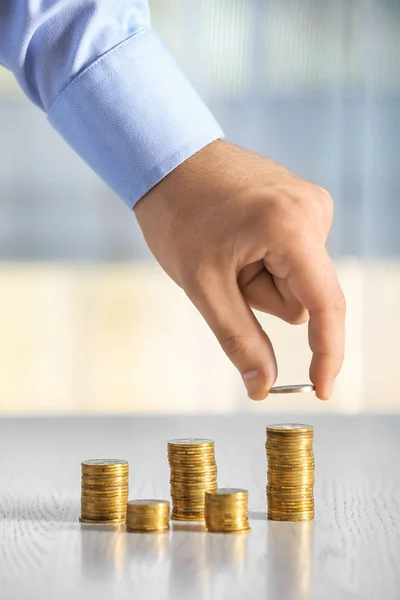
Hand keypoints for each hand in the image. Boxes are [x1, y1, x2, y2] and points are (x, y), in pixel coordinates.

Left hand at [134, 140, 344, 400]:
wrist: (169, 158)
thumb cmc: (178, 216)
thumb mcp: (203, 285)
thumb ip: (238, 339)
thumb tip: (263, 387)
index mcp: (291, 227)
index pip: (324, 306)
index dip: (327, 353)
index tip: (321, 390)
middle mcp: (313, 210)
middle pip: (303, 296)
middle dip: (263, 296)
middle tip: (224, 269)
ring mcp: (311, 203)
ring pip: (297, 279)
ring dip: (261, 277)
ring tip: (229, 247)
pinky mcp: (303, 203)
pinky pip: (294, 256)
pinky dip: (266, 260)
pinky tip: (239, 236)